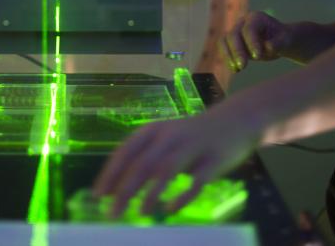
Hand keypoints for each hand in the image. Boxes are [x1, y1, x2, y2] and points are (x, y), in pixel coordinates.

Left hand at [92, 103, 262, 217]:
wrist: (235, 121)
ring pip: (166, 170)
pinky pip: (196, 181)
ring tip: (140, 213)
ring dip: (151, 194)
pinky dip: (182, 196)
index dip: (111, 174)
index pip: (126, 151)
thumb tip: (116, 188)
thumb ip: (144, 159)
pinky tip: (171, 208)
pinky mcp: (214, 161)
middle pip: (143, 164)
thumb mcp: (164, 139)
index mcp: (154, 130)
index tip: (99, 195)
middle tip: (113, 213)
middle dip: (125, 190)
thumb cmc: (192, 134)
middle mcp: (170, 136)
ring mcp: (193, 147)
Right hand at [220, 11, 294, 71]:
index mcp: (257, 18)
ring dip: (228, 56)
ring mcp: (236, 31)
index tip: (257, 57)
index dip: (252, 42)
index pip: (249, 29)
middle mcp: (243, 22)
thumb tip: (268, 47)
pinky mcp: (232, 42)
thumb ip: (278, 43)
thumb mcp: (286, 41)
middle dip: (237, 51)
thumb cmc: (283, 39)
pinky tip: (235, 70)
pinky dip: (228, 60)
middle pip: (233, 34)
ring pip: (224, 41)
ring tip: (237, 70)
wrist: (279, 41)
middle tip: (243, 66)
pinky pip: (224, 49)